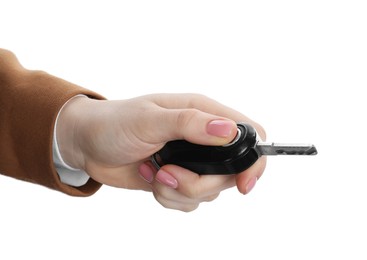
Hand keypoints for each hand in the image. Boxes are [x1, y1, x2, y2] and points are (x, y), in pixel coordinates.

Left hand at [57, 93, 266, 210]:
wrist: (88, 144)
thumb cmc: (115, 123)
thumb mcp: (149, 119)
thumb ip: (190, 124)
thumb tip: (228, 131)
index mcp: (202, 113)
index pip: (248, 134)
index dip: (253, 160)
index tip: (242, 184)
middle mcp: (201, 138)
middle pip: (230, 172)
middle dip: (201, 183)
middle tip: (170, 172)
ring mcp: (191, 161)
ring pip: (209, 191)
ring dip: (179, 190)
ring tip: (155, 172)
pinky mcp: (178, 179)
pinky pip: (189, 202)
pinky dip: (169, 198)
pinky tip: (151, 177)